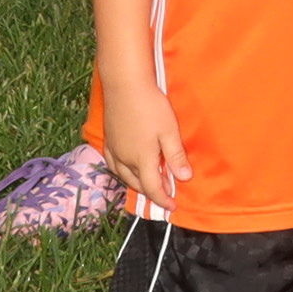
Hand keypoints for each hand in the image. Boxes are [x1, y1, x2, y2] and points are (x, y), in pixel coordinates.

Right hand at [99, 90, 189, 210]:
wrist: (125, 85)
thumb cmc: (150, 106)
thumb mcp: (169, 131)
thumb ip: (175, 157)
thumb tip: (184, 178)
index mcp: (142, 160)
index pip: (153, 188)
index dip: (164, 200)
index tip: (173, 206)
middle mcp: (124, 160)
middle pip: (138, 184)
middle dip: (153, 192)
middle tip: (167, 193)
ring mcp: (113, 150)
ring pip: (124, 177)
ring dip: (138, 184)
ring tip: (150, 182)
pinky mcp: (108, 141)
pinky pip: (114, 165)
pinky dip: (123, 173)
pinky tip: (128, 169)